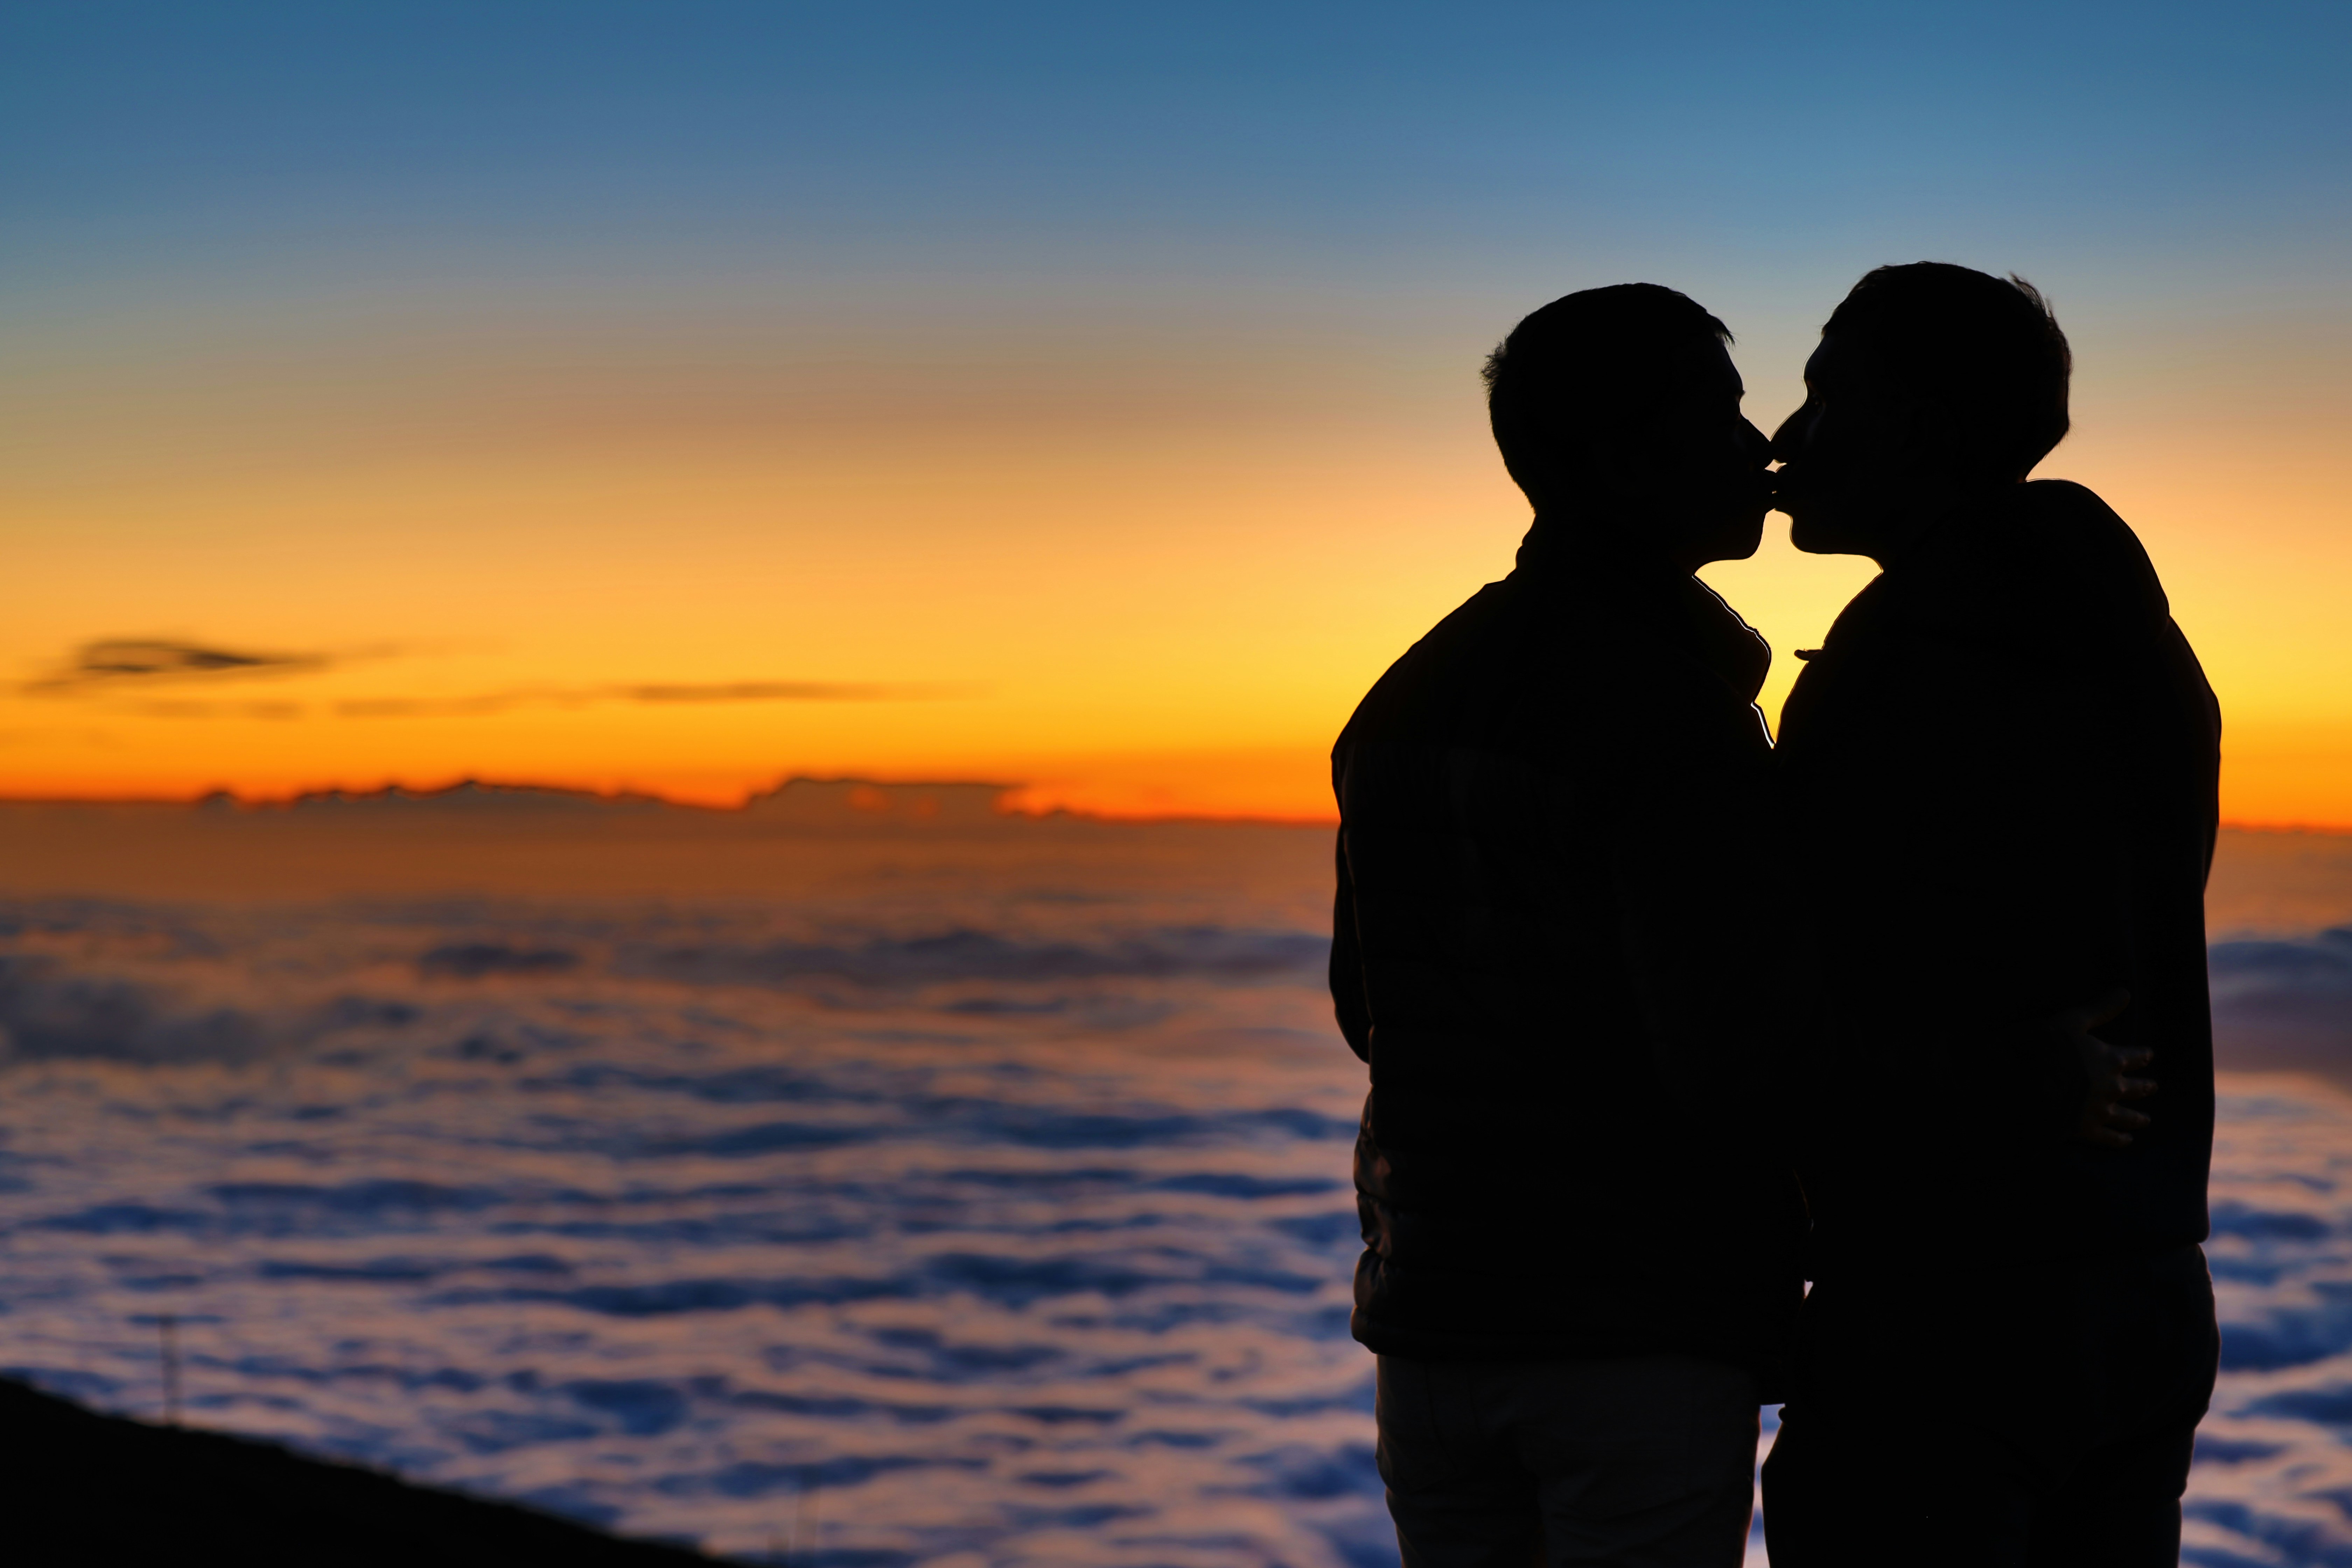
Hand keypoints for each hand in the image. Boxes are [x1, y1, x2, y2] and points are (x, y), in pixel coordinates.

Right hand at [2050, 989, 2152, 1147]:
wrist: (2027, 1086)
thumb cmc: (2047, 1049)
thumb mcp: (2072, 1021)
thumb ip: (2099, 1009)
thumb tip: (2125, 992)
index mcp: (2110, 1060)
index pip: (2135, 1056)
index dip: (2143, 1055)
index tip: (2150, 1054)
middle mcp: (2113, 1088)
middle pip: (2137, 1088)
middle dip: (2146, 1087)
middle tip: (2153, 1087)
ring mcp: (2101, 1111)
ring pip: (2128, 1117)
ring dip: (2138, 1118)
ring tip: (2146, 1120)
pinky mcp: (2087, 1130)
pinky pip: (2110, 1138)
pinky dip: (2120, 1140)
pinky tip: (2126, 1141)